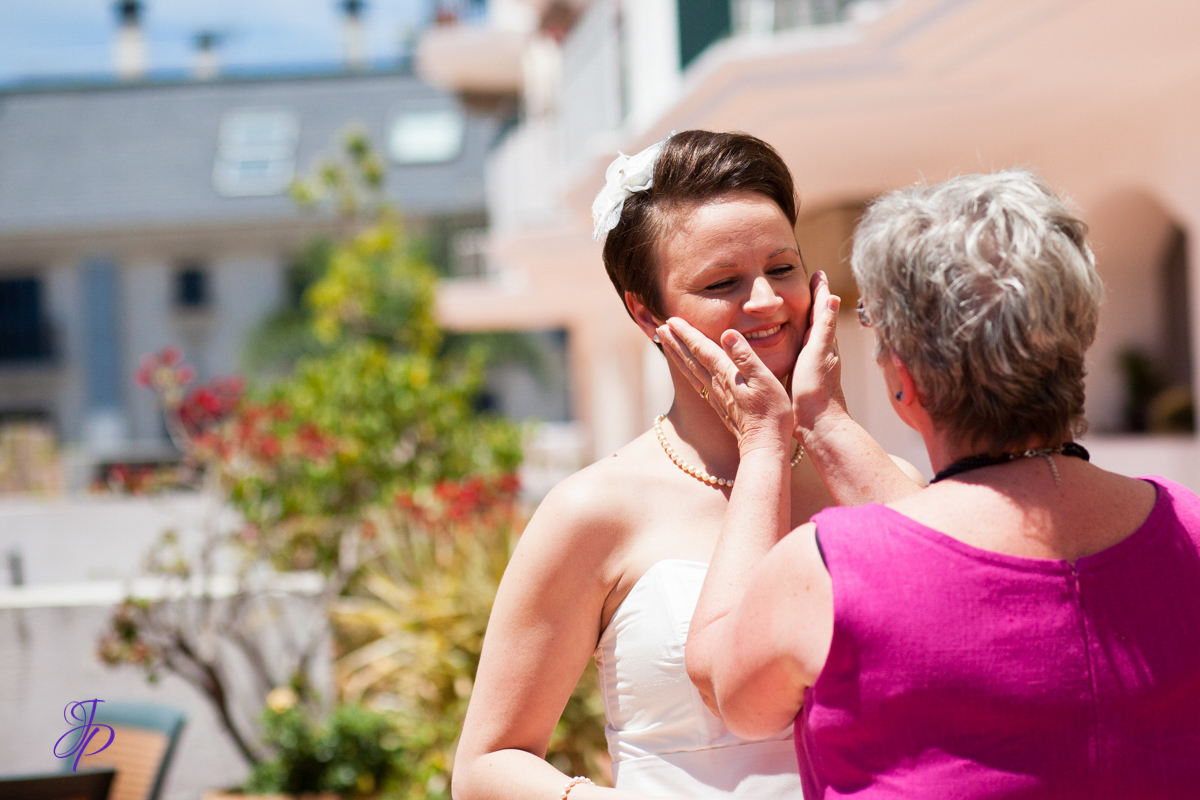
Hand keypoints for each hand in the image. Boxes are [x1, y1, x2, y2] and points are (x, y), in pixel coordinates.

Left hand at [658, 317, 791, 455]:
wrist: (764, 444)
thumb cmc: (771, 412)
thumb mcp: (764, 379)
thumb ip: (745, 356)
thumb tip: (727, 333)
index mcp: (725, 373)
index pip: (701, 348)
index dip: (686, 332)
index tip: (671, 319)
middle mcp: (715, 383)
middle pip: (690, 358)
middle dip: (675, 340)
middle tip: (660, 325)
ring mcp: (715, 395)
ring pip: (690, 370)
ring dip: (677, 354)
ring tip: (665, 342)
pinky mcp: (718, 405)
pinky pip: (696, 382)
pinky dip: (686, 370)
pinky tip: (685, 369)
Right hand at [791, 271, 849, 436]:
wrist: (817, 424)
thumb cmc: (816, 389)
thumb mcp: (818, 353)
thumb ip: (824, 327)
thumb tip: (834, 297)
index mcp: (823, 342)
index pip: (822, 309)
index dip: (819, 291)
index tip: (817, 272)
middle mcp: (821, 350)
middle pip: (817, 319)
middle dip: (813, 301)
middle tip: (808, 284)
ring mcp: (813, 364)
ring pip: (808, 335)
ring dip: (804, 320)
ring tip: (794, 309)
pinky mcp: (804, 376)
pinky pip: (799, 350)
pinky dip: (795, 340)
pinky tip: (788, 345)